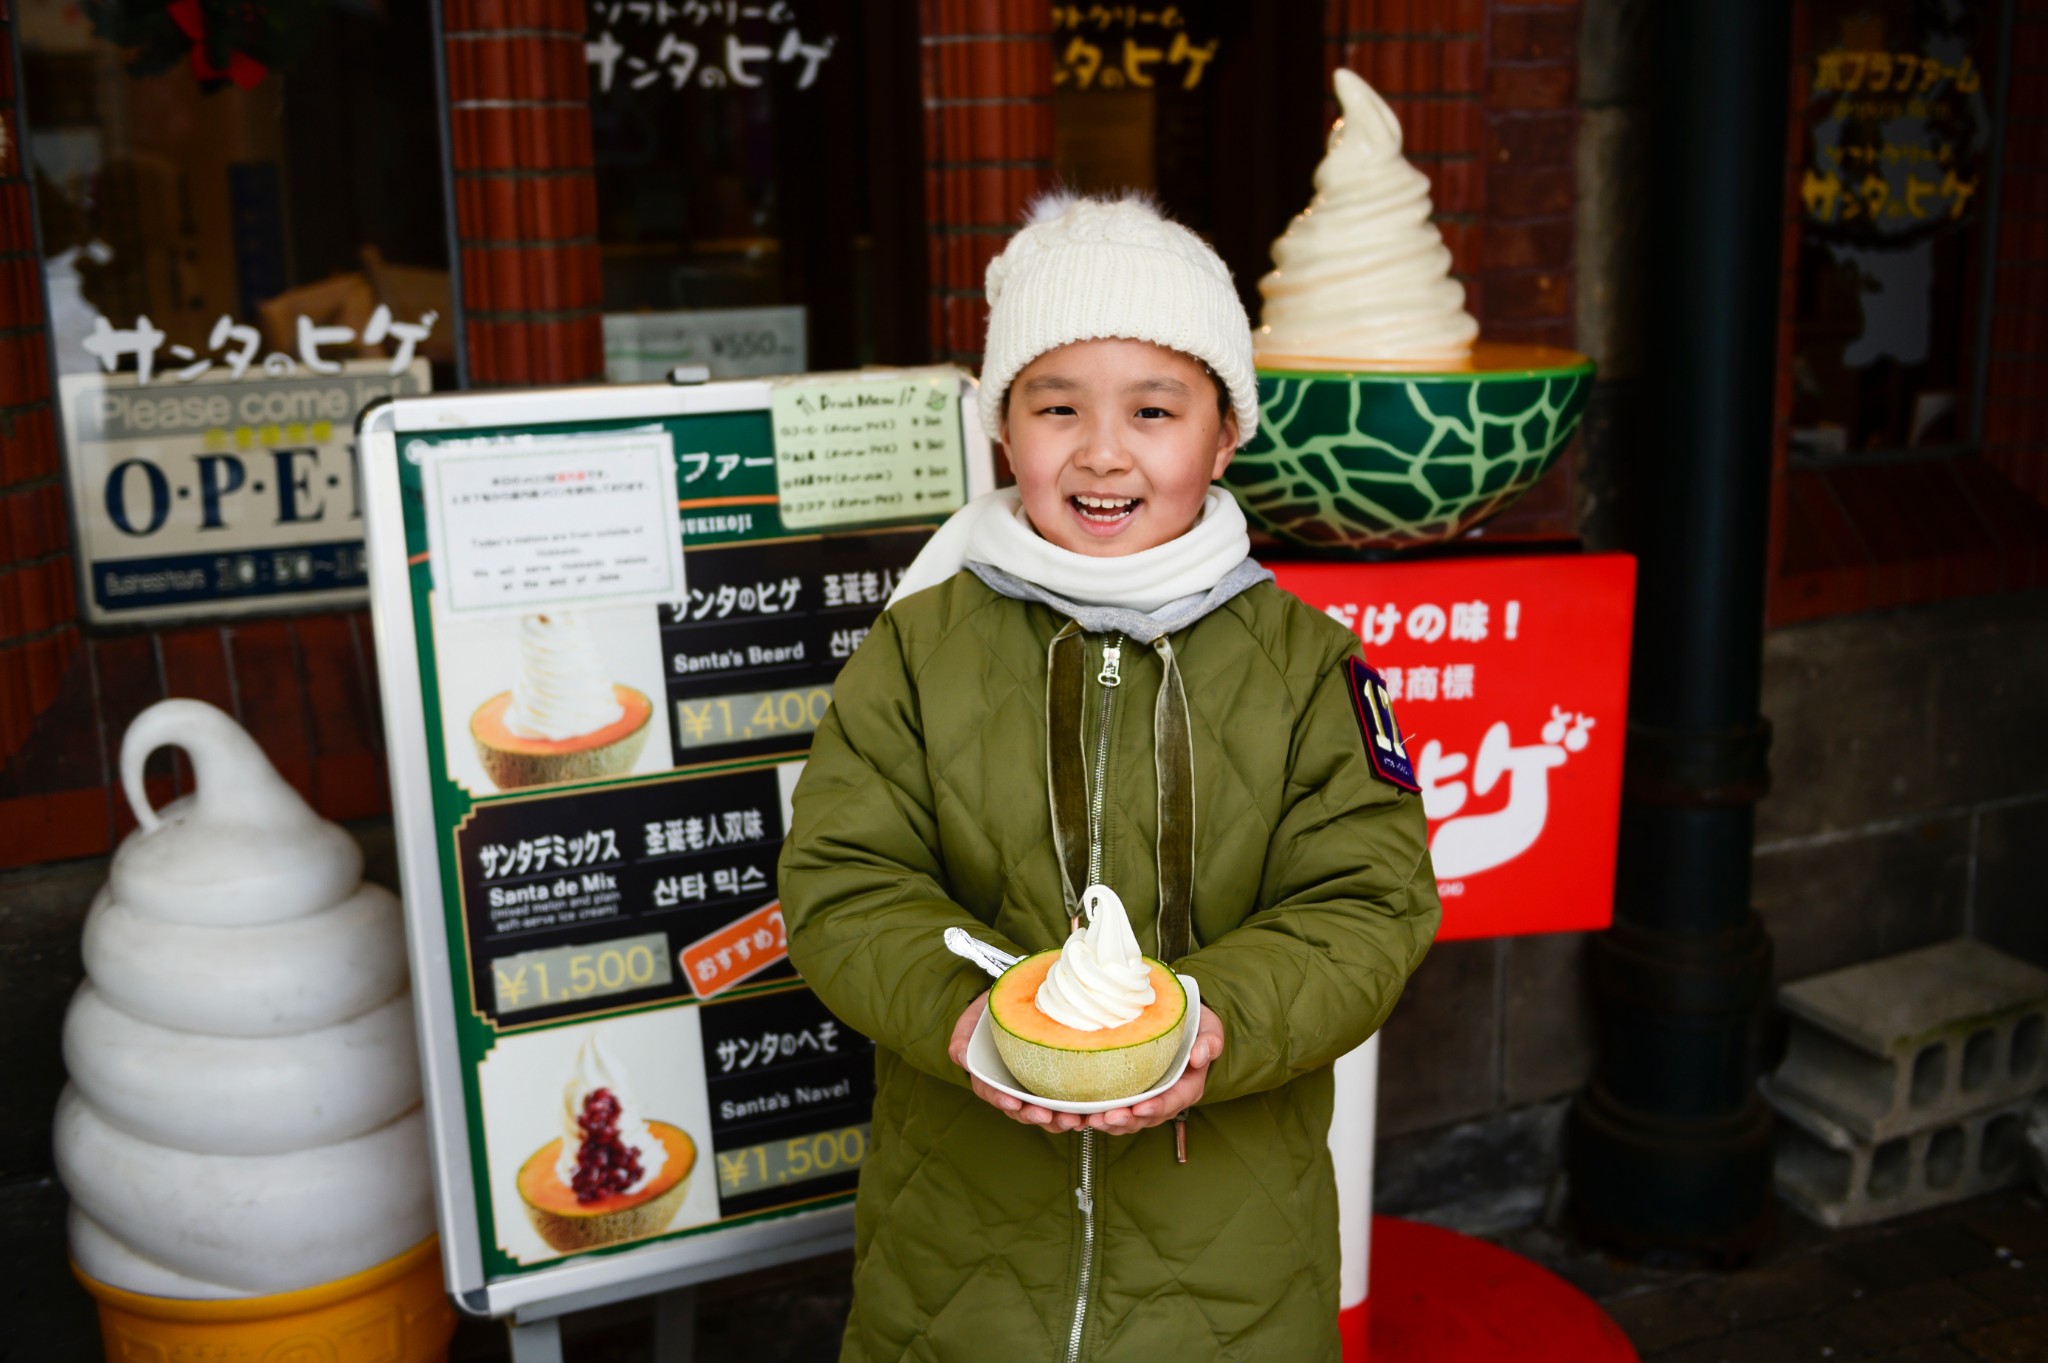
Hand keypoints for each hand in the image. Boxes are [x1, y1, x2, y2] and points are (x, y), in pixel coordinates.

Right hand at [949, 991, 1088, 1131]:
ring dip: (1058, 1120)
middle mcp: (1014, 1088)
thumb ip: (963, 1038)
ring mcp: (1036, 1088)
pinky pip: (1065, 1103)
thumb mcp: (972, 1020)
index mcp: (991, 1079)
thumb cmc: (991, 1014)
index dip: (1002, 1101)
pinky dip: (1075, 1110)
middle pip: (1022, 1110)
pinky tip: (1086, 1113)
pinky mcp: (1057, 1084)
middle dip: (1035, 1116)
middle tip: (1048, 1116)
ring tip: (1072, 1120)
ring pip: (1046, 1112)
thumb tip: (960, 1056)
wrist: (1020, 999)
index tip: (1014, 1103)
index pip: (993, 1094)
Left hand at [1083, 1005, 1222, 1135]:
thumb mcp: (1209, 1028)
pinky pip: (1116, 1110)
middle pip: (1147, 1117)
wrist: (1178, 1020)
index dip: (1156, 1107)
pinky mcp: (1129, 1094)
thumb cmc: (1195, 1025)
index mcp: (1187, 1087)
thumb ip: (1210, 1042)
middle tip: (1108, 1117)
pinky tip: (1083, 1114)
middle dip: (1128, 1121)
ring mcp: (1146, 1098)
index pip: (1173, 1102)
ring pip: (1129, 1119)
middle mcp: (1166, 1098)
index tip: (1140, 1108)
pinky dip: (1101, 1114)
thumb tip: (1200, 1056)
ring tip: (1093, 1119)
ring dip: (1111, 1123)